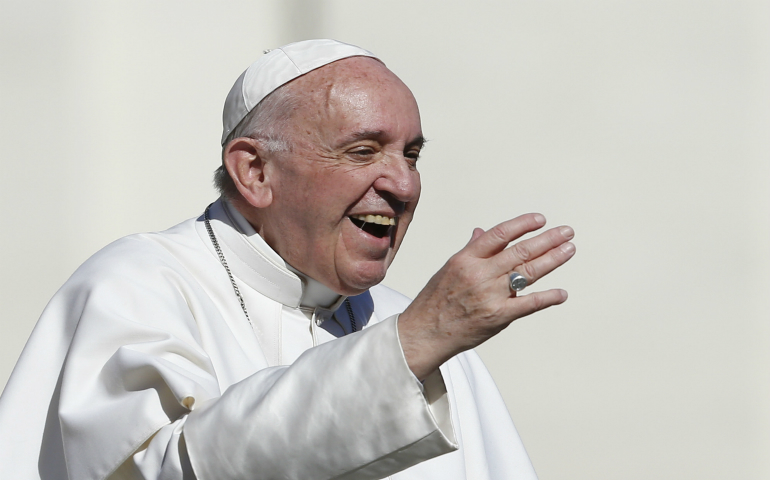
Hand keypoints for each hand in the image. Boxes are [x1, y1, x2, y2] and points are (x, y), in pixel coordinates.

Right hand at [397, 213, 575, 379]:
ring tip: (569, 249)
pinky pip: (528, 304)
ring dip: (552, 260)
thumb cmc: (435, 301)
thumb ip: (470, 250)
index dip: (523, 225)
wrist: (424, 332)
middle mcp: (479, 274)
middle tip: (566, 232)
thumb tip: (481, 232)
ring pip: (527, 273)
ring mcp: (490, 295)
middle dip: (547, 240)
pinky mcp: (497, 316)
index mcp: (466, 259)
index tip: (541, 220)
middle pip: (520, 251)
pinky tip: (562, 293)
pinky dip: (547, 298)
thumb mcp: (449, 268)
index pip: (500, 234)